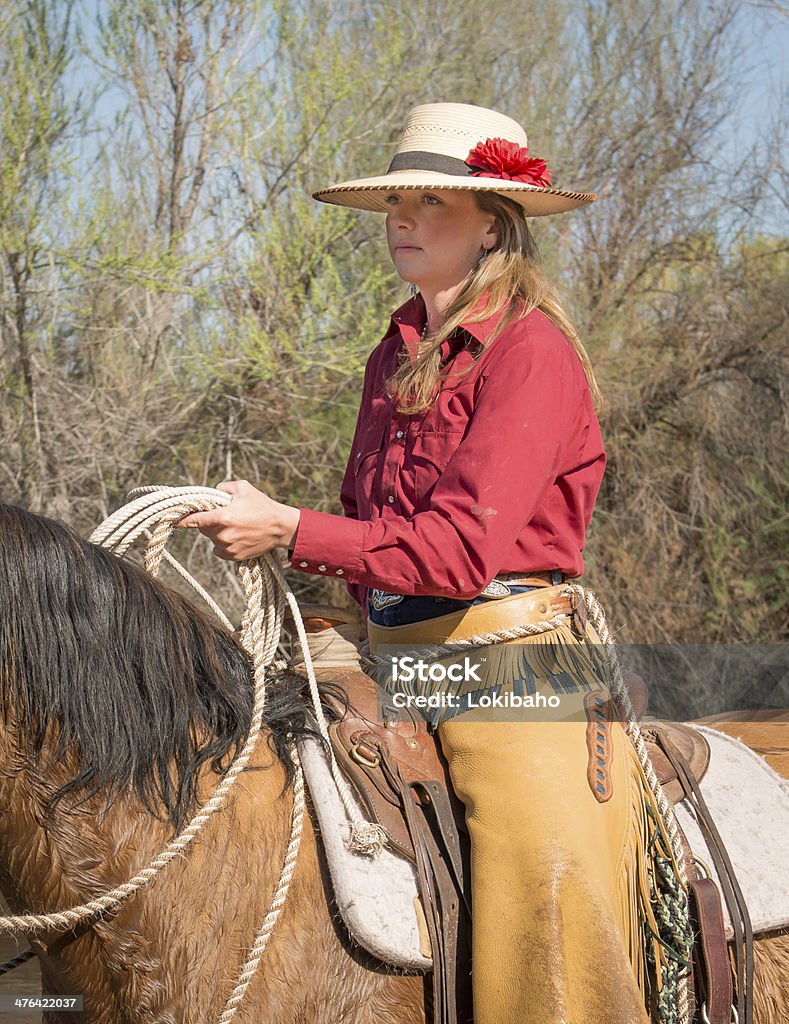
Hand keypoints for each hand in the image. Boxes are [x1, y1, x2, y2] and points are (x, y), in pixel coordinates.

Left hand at [179, 480, 300, 560]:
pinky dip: (223, 543)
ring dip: (217, 531)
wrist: (280, 528)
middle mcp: (223, 535)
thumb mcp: (243, 488)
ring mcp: (228, 547)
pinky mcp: (233, 557)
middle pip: (203, 527)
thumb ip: (223, 487)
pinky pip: (219, 550)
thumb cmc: (262, 506)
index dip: (182, 519)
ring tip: (236, 525)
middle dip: (208, 520)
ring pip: (212, 538)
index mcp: (223, 517)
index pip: (195, 520)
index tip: (172, 519)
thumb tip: (211, 493)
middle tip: (224, 514)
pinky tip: (237, 536)